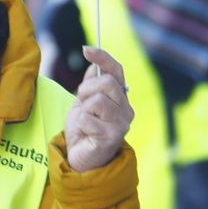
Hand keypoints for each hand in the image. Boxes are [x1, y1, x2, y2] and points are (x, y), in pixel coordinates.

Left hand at [64, 46, 133, 172]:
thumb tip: (93, 63)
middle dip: (86, 89)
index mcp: (120, 98)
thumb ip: (90, 85)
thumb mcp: (83, 103)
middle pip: (106, 82)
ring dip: (83, 107)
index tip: (86, 49)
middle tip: (81, 102)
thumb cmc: (83, 131)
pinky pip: (89, 118)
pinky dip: (81, 123)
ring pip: (98, 100)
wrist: (81, 159)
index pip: (116, 70)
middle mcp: (126, 109)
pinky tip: (85, 133)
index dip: (102, 57)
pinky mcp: (112, 137)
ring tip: (84, 119)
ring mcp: (121, 123)